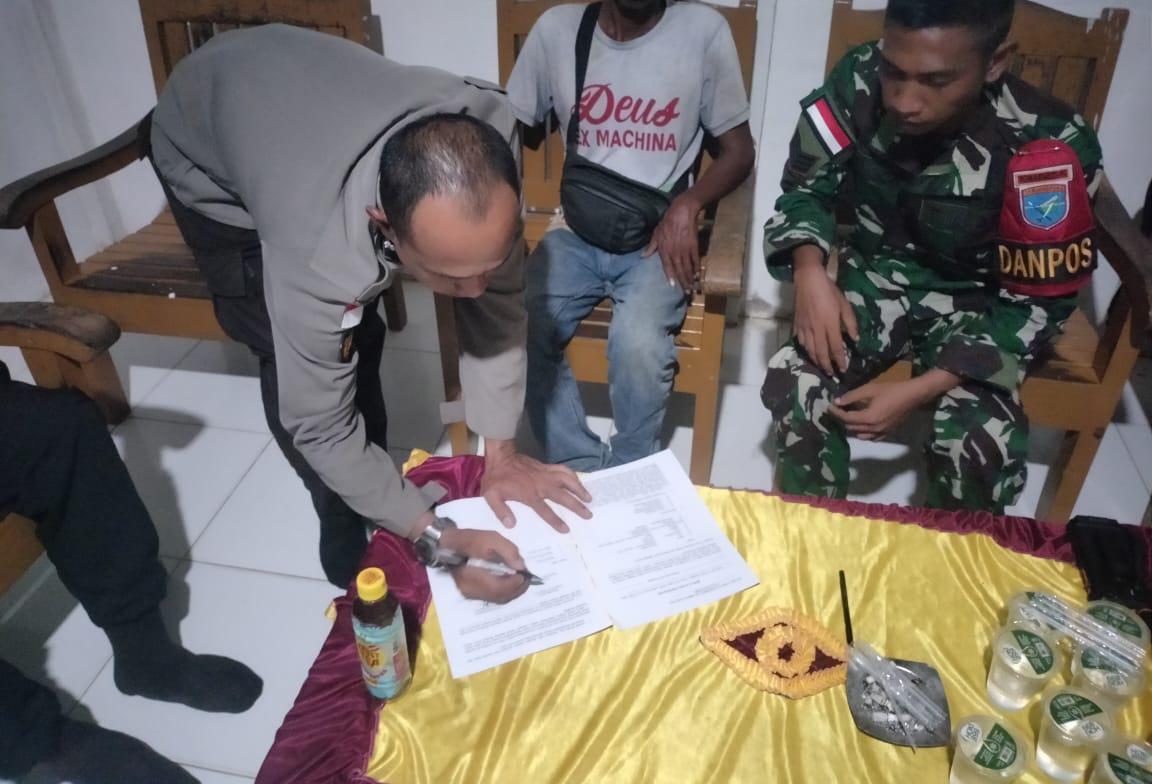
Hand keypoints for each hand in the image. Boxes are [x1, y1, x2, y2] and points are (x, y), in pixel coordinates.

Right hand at [440, 527, 529, 603]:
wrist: (448, 544)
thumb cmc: (469, 540)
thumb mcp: (491, 538)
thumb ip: (508, 551)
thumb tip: (522, 567)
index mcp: (474, 577)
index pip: (499, 588)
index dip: (515, 584)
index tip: (525, 574)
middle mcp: (471, 591)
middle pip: (500, 597)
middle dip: (516, 589)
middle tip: (527, 578)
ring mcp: (470, 593)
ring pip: (496, 598)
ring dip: (511, 591)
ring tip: (521, 580)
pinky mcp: (471, 592)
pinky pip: (491, 596)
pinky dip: (503, 590)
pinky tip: (509, 581)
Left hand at [481, 445, 591, 532]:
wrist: (501, 457)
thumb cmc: (496, 478)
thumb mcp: (491, 495)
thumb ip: (500, 510)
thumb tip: (511, 524)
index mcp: (528, 494)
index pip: (545, 510)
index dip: (556, 520)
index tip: (567, 529)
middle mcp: (541, 484)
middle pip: (563, 496)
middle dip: (576, 506)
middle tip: (588, 515)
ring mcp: (546, 474)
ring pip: (568, 480)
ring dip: (579, 489)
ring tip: (589, 498)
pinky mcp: (547, 467)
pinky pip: (564, 469)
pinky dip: (573, 475)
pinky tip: (579, 481)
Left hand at [643, 193, 701, 291]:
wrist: (681, 212)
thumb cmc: (667, 222)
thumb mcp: (656, 234)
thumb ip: (651, 246)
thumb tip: (643, 256)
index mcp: (664, 250)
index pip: (667, 267)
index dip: (671, 277)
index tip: (674, 286)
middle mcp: (674, 252)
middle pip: (679, 270)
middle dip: (683, 281)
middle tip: (686, 291)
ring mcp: (684, 249)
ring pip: (687, 266)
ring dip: (690, 277)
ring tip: (692, 285)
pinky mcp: (693, 245)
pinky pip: (695, 259)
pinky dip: (696, 266)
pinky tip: (697, 273)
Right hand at [792, 248, 857, 376]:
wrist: (808, 280)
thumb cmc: (829, 290)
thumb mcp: (844, 304)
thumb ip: (850, 323)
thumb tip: (855, 339)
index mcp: (830, 324)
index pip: (836, 348)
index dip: (840, 360)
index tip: (843, 369)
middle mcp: (817, 329)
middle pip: (821, 353)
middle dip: (827, 366)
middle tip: (831, 374)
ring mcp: (805, 328)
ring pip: (810, 350)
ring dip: (816, 361)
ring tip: (821, 367)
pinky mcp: (797, 325)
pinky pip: (801, 342)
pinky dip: (806, 350)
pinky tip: (809, 353)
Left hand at [829, 379, 932, 439]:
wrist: (913, 396)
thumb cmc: (891, 390)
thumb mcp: (869, 389)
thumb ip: (852, 396)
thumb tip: (837, 401)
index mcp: (868, 418)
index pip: (846, 418)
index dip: (836, 413)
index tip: (829, 406)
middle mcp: (874, 429)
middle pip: (851, 428)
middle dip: (842, 420)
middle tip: (837, 410)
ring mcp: (882, 432)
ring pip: (860, 435)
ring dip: (852, 428)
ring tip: (848, 417)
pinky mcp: (888, 432)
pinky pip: (872, 438)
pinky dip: (864, 433)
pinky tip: (862, 426)